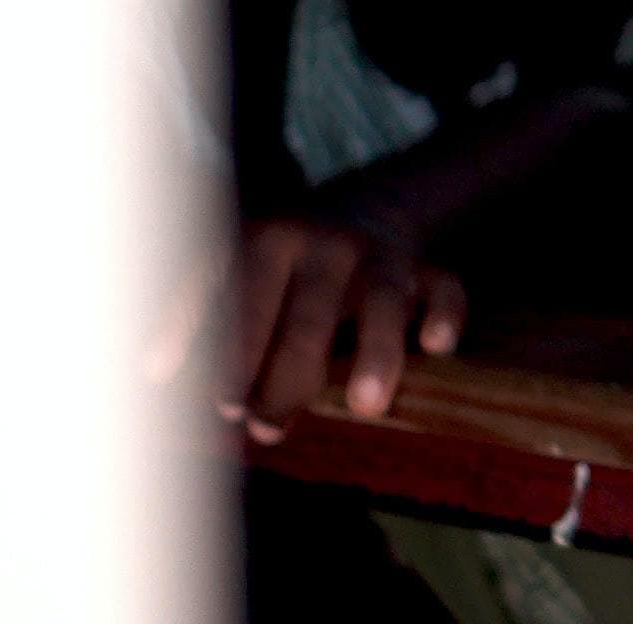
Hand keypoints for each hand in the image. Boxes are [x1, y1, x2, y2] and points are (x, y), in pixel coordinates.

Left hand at [215, 218, 466, 442]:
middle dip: (287, 376)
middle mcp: (326, 241)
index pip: (246, 296)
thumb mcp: (240, 274)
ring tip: (365, 406)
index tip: (220, 404)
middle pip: (309, 314)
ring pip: (382, 299)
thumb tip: (188, 392)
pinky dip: (443, 315)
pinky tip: (435, 345)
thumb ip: (217, 328)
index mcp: (268, 239)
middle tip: (267, 426)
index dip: (233, 351)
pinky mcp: (427, 268)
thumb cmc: (284, 269)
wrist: (367, 207)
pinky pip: (443, 289)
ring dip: (375, 352)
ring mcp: (382, 253)